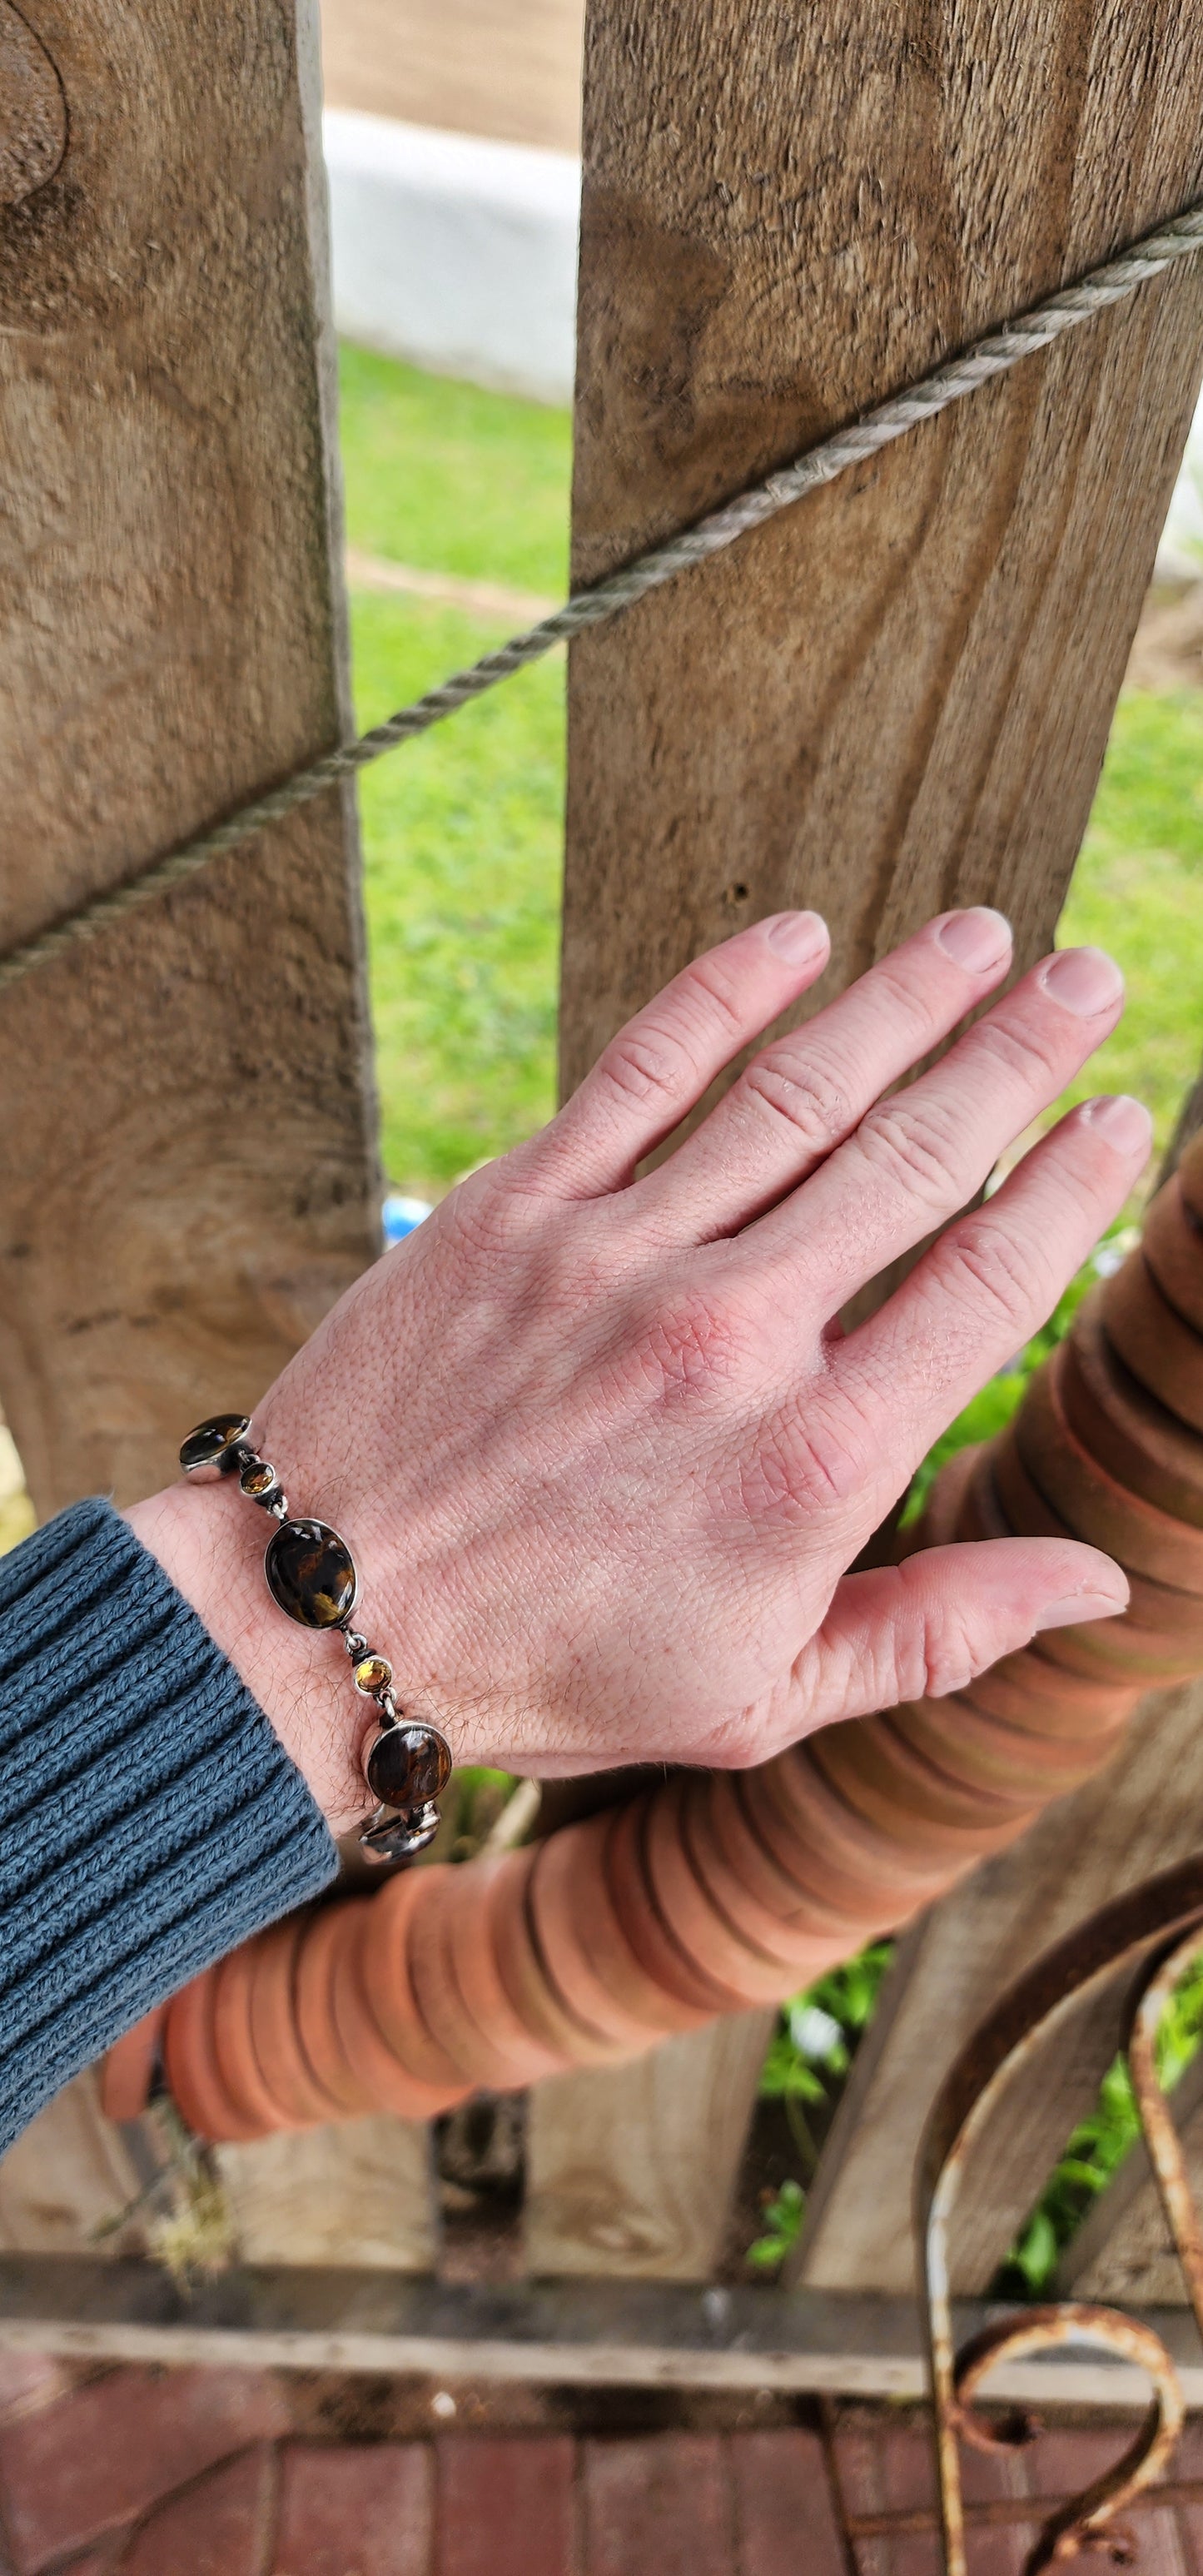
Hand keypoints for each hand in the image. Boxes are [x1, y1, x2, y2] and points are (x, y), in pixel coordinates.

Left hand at [128, 908, 1147, 1829]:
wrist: (329, 1619)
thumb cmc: (556, 1669)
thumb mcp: (766, 1696)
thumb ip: (943, 1626)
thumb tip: (1104, 1578)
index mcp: (819, 1457)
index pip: (991, 1281)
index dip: (1073, 1185)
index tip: (1123, 1116)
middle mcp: (738, 1336)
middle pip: (918, 1157)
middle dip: (1020, 1054)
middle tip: (1091, 975)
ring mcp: (624, 1256)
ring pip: (801, 1092)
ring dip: (906, 1000)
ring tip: (983, 935)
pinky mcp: (520, 1206)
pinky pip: (643, 1068)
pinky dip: (727, 991)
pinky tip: (799, 935)